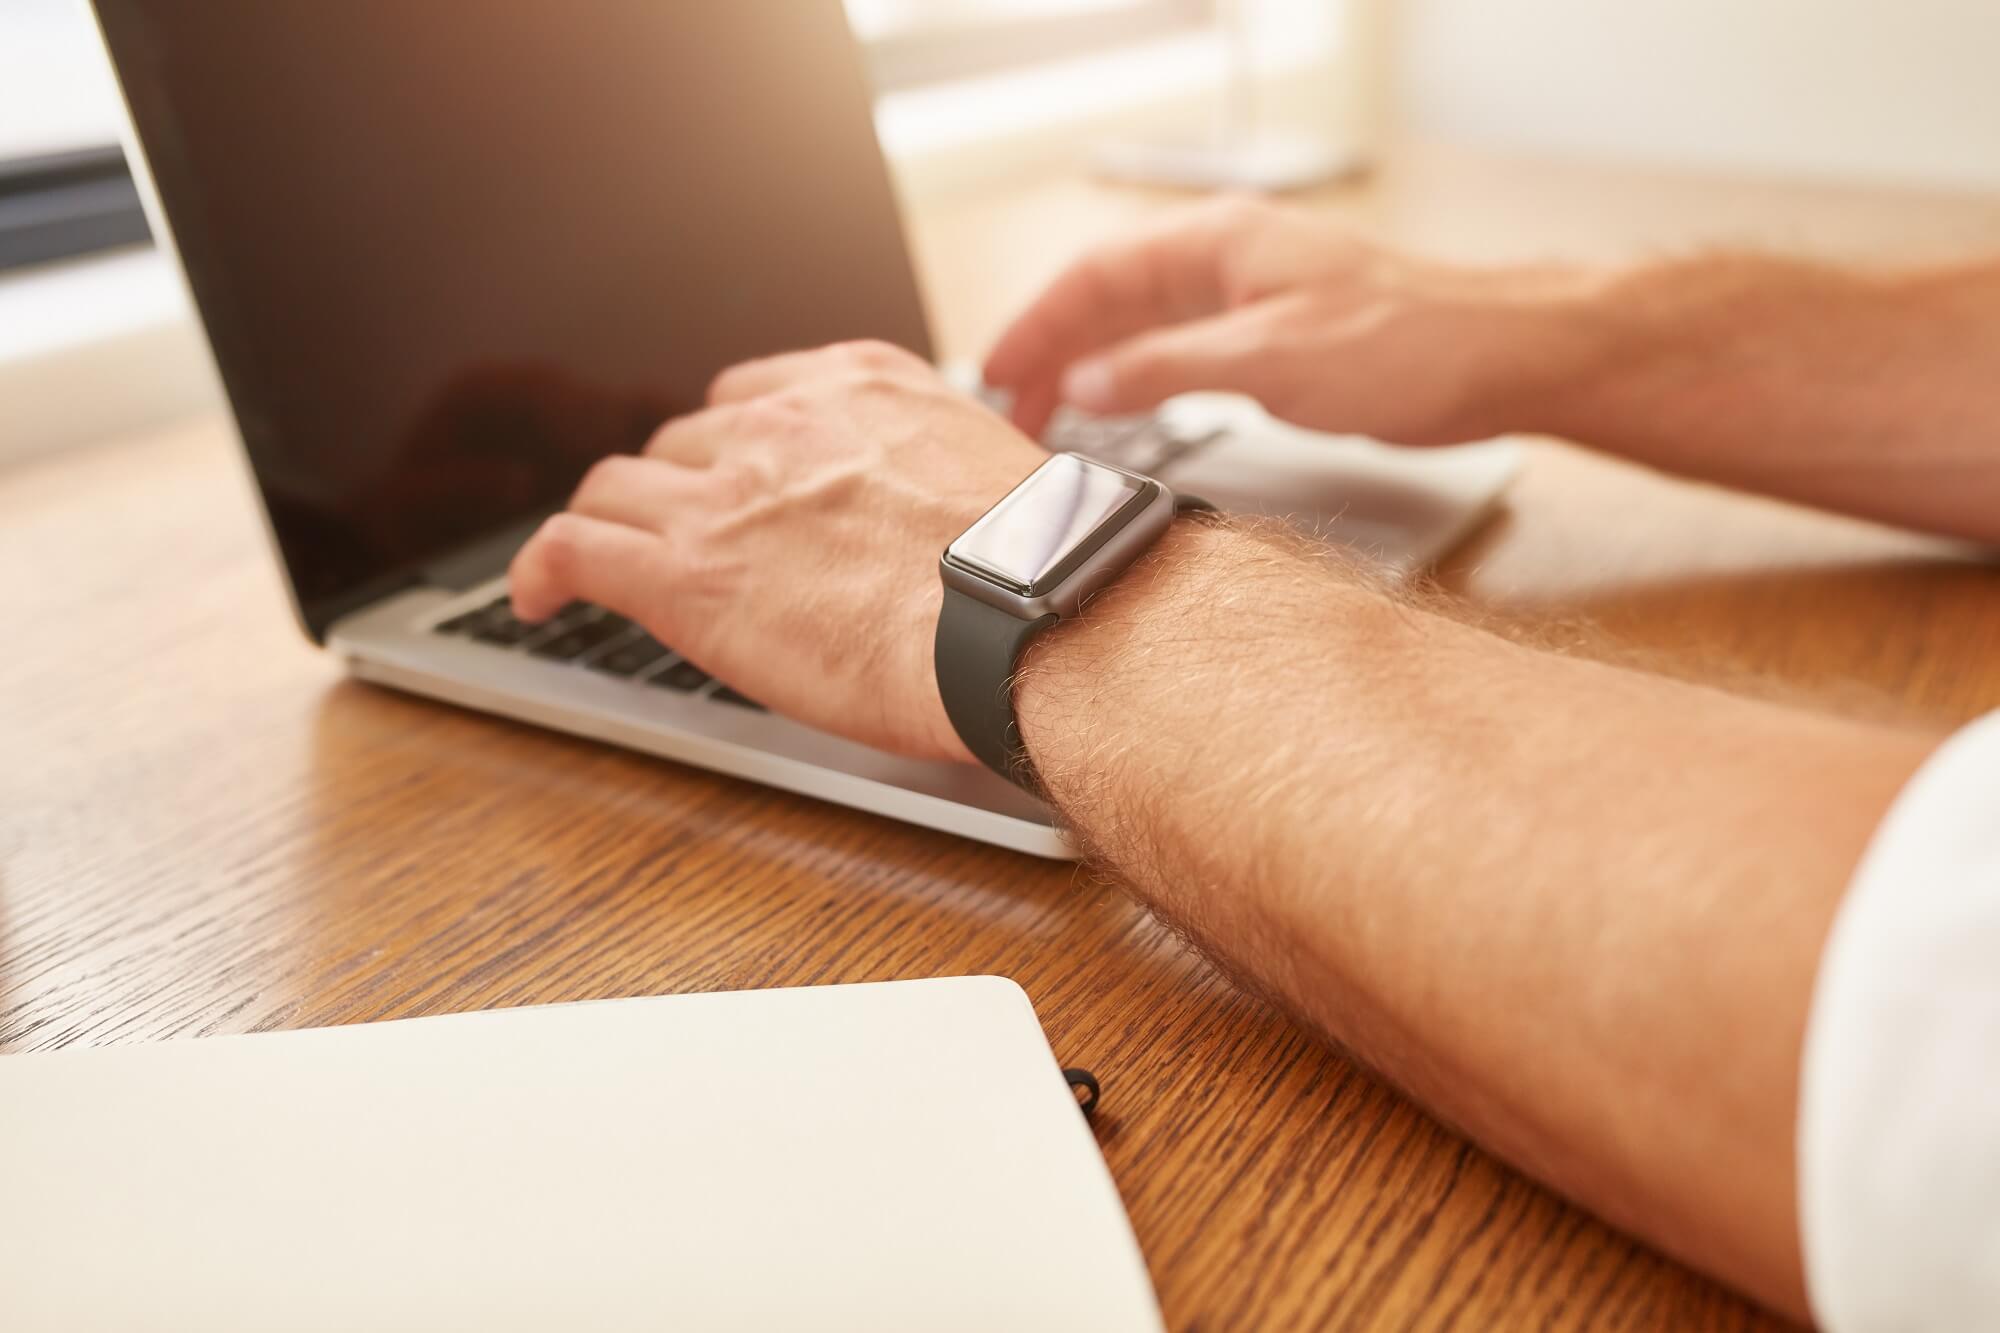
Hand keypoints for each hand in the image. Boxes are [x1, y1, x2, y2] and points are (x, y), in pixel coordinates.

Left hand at [507, 341, 1049, 762]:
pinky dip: (541, 569)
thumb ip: (945, 478)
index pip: (758, 397)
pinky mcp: (684, 569)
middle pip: (687, 439)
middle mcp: (784, 423)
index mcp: (862, 386)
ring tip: (605, 561)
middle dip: (682, 484)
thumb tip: (957, 524)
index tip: (740, 477)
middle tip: (687, 534)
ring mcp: (726, 491)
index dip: (738, 446)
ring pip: (618, 482)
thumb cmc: (1039, 571)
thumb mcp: (998, 481)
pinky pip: (574, 545)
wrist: (1028, 618)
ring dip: (614, 520)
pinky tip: (538, 597)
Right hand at [983, 196, 1596, 443]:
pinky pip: (1180, 349)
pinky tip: (1126, 409)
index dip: (1036, 325)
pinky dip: (1137, 379)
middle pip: (1110, 299)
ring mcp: (1252, 297)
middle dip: (1053, 350)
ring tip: (1050, 417)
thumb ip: (1164, 368)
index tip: (996, 374)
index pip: (1095, 275)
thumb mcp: (1267, 359)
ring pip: (1143, 325)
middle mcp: (1229, 260)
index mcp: (1218, 243)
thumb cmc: (1408, 342)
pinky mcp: (1277, 337)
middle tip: (1011, 409)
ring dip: (1090, 368)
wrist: (1498, 359)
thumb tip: (1084, 378)